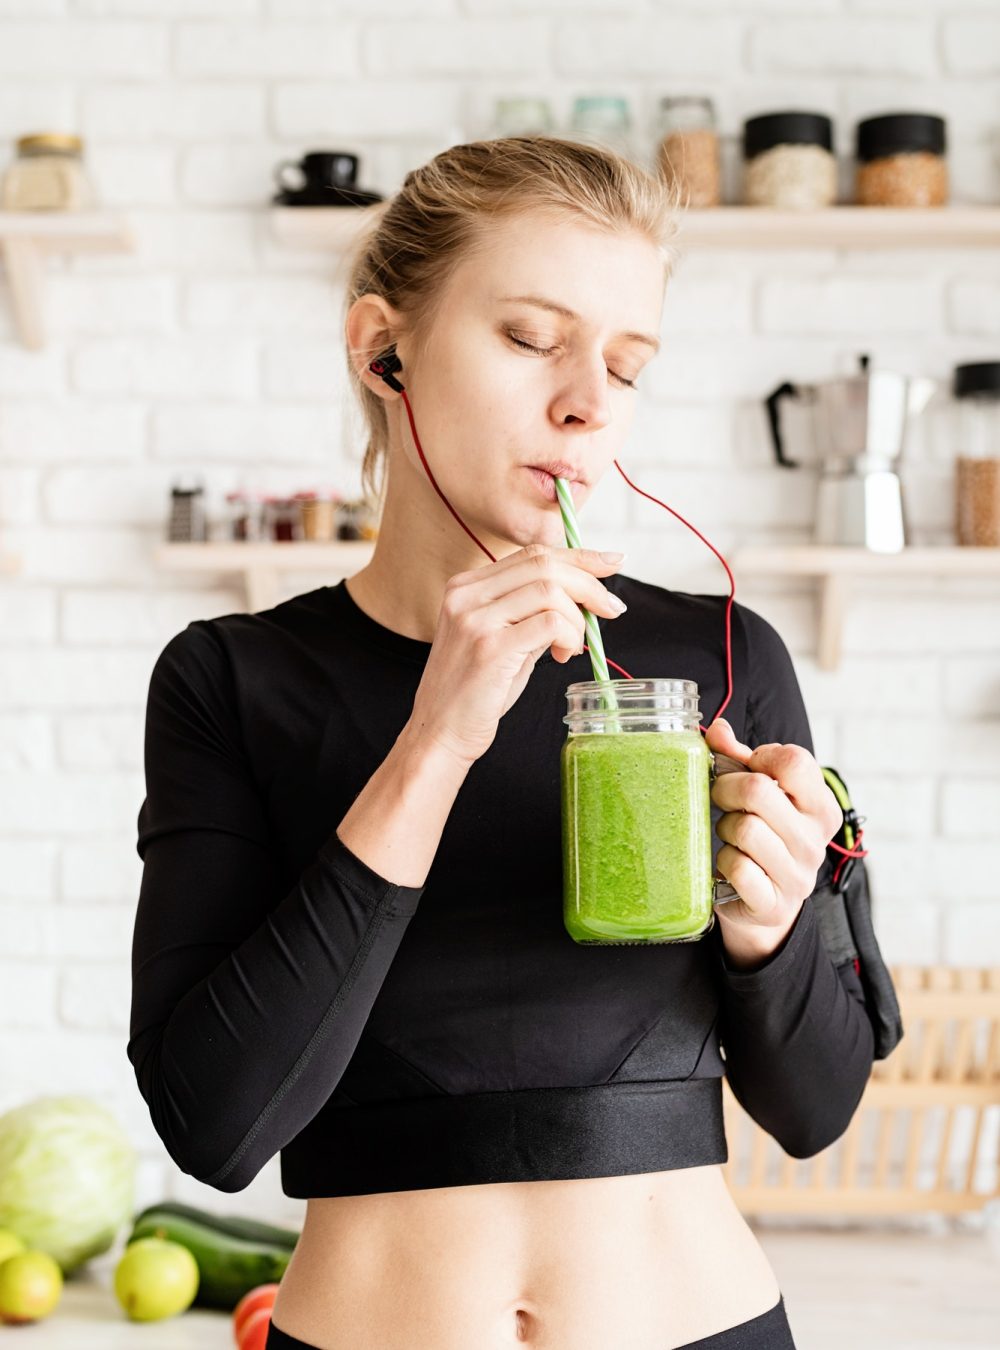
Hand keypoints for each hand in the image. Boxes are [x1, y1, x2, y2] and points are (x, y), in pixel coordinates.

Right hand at [407, 543, 626, 767]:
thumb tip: (585, 593)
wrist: (441, 732)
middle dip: (588, 584)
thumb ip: (533, 611)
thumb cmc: (475, 691)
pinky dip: (569, 636)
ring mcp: (475, 619)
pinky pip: (549, 623)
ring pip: (550, 591)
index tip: (610, 562)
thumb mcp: (503, 638)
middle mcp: (466, 595)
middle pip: (544, 564)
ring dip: (577, 619)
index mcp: (466, 586)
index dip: (578, 557)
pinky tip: (563, 655)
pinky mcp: (489, 647)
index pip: (531, 554)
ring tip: (573, 647)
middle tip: (610, 609)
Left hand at [704, 717, 842, 969]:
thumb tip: (718, 730)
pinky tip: (730, 865)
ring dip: (725, 828)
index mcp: (821, 807)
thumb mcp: (759, 795)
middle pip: (758, 790)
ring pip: (744, 829)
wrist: (766, 905)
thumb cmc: (762, 837)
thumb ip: (739, 759)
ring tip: (730, 836)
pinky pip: (737, 868)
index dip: (760, 757)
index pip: (795, 761)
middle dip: (726, 788)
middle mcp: (815, 841)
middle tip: (720, 798)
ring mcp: (797, 875)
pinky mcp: (773, 904)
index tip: (748, 769)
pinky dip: (724, 863)